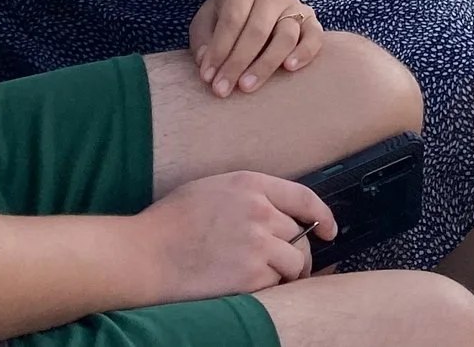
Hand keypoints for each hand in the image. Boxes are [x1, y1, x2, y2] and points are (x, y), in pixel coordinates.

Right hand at [134, 170, 331, 301]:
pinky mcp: (251, 277)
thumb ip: (248, 196)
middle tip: (280, 264)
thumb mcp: (213, 189)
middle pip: (299, 235)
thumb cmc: (170, 223)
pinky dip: (268, 289)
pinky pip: (276, 285)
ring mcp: (258, 245)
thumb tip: (275, 212)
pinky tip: (244, 285)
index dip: (322, 216)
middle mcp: (260, 212)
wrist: (145, 255)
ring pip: (295, 263)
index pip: (304, 197)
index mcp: (251, 185)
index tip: (328, 230)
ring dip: (285, 274)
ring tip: (262, 277)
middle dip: (293, 251)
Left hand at [190, 0, 323, 96]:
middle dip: (238, 63)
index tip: (207, 76)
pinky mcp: (311, 20)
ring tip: (247, 86)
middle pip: (258, 30)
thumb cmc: (231, 8)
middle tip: (223, 89)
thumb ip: (204, 38)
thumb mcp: (209, 15)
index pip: (233, 19)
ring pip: (286, 36)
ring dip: (265, 64)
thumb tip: (206, 62)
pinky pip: (314, 37)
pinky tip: (290, 68)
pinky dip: (304, 53)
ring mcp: (295, 5)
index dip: (219, 49)